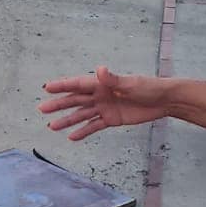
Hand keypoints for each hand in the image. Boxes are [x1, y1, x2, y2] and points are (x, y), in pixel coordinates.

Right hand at [40, 65, 170, 140]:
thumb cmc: (149, 88)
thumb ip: (113, 79)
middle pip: (75, 100)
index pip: (78, 84)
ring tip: (52, 126)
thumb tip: (99, 69)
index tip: (47, 88)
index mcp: (102, 83)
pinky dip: (83, 131)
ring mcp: (105, 107)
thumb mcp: (131, 83)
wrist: (164, 101)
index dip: (62, 86)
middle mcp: (100, 95)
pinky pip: (94, 126)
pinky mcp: (111, 119)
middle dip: (59, 104)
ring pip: (81, 114)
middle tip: (42, 109)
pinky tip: (71, 137)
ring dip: (67, 120)